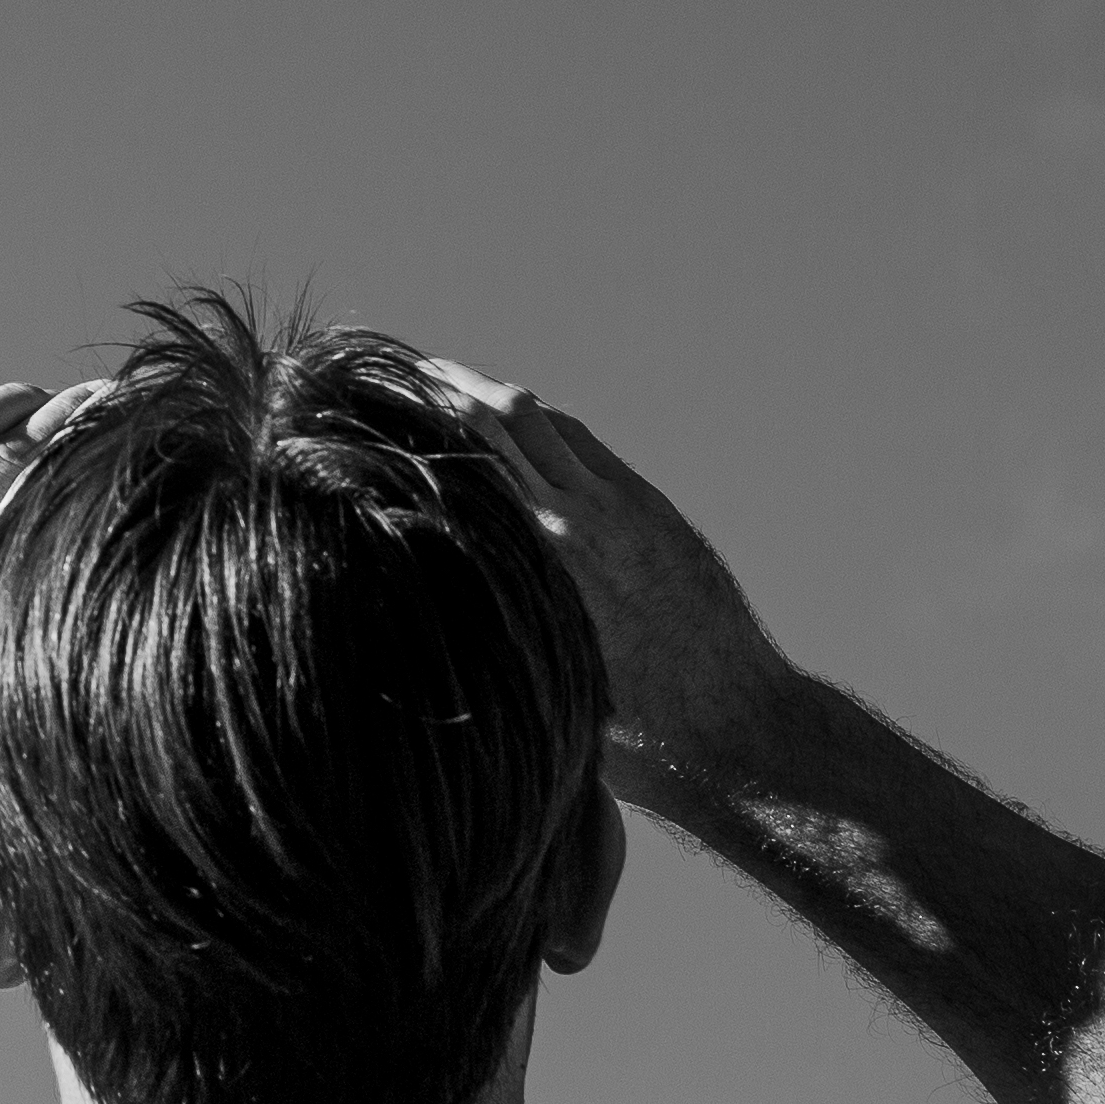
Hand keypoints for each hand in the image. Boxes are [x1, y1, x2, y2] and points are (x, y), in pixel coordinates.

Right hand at [422, 362, 791, 805]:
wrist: (730, 727)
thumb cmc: (629, 734)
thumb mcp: (538, 684)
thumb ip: (488, 629)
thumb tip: (427, 598)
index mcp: (537, 566)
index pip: (465, 466)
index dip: (417, 428)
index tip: (374, 410)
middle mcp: (572, 522)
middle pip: (496, 421)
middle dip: (446, 387)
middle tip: (399, 369)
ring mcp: (616, 506)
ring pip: (540, 422)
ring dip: (492, 393)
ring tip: (449, 380)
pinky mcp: (648, 506)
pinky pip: (581, 444)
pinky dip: (540, 422)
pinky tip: (517, 418)